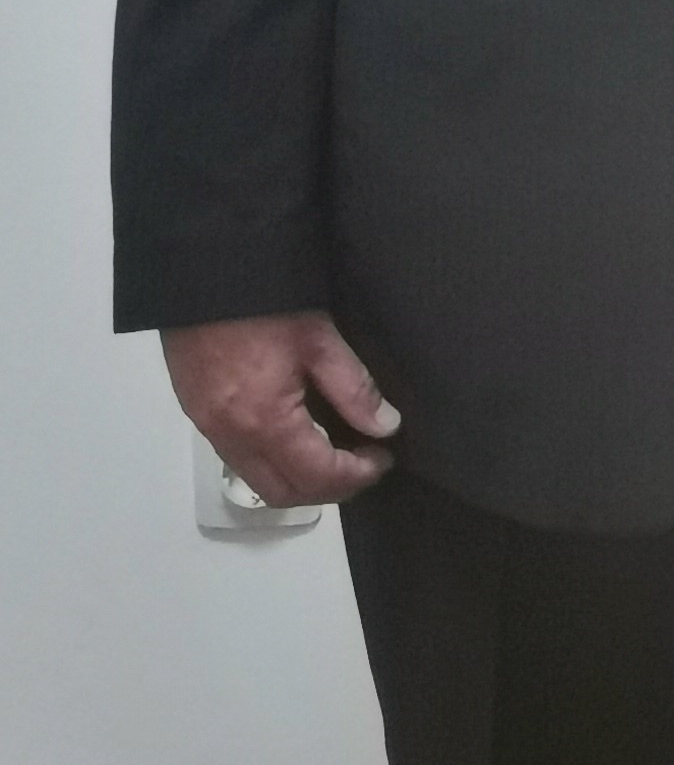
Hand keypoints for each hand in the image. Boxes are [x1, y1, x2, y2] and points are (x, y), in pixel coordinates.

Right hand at [162, 312, 399, 506]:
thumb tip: (384, 426)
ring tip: (335, 453)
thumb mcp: (320, 338)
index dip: (357, 475)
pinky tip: (296, 437)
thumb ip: (354, 387)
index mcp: (264, 423)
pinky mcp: (198, 414)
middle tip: (364, 462)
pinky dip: (273, 462)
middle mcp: (231, 438)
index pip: (316, 476)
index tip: (384, 458)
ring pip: (259, 481)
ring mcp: (209, 429)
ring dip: (299, 480)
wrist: (204, 271)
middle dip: (329, 488)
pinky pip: (238, 459)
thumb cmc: (266, 303)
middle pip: (284, 493)